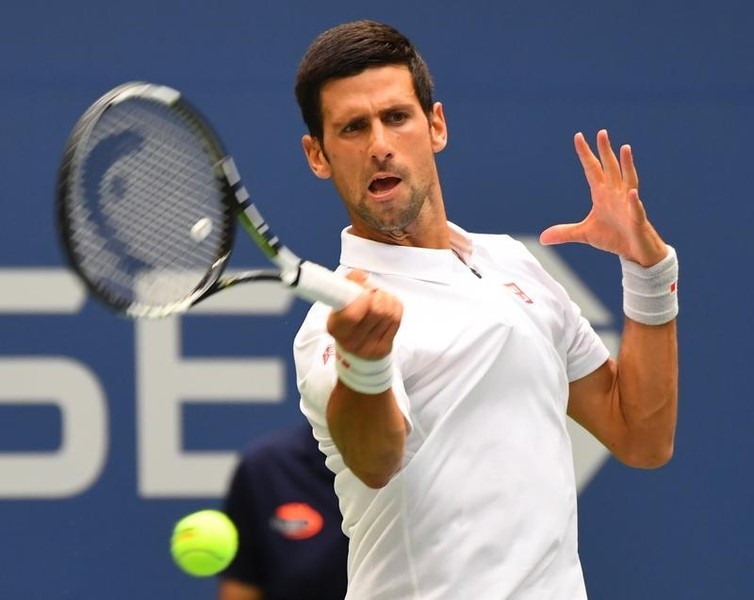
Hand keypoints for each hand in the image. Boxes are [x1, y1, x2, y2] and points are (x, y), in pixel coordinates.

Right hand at [327, 270, 402, 359]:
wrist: (353, 348)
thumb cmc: (346, 318)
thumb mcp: (340, 300)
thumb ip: (348, 283)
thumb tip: (361, 275)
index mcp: (336, 328)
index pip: (352, 315)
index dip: (363, 298)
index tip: (365, 292)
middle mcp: (352, 341)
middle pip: (377, 312)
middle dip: (378, 295)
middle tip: (373, 292)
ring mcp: (370, 348)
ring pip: (390, 314)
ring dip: (387, 299)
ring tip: (380, 298)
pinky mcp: (384, 348)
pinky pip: (397, 320)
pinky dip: (395, 307)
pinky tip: (388, 306)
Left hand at [539, 129, 667, 266]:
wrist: (635, 251)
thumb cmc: (613, 237)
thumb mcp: (584, 234)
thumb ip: (565, 233)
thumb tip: (542, 238)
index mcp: (602, 194)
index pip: (592, 170)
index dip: (585, 154)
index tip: (578, 136)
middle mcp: (616, 194)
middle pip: (610, 168)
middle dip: (605, 151)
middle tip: (601, 132)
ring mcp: (628, 205)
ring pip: (628, 180)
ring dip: (626, 165)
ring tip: (625, 148)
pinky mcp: (637, 220)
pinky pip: (635, 209)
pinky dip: (633, 202)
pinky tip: (632, 193)